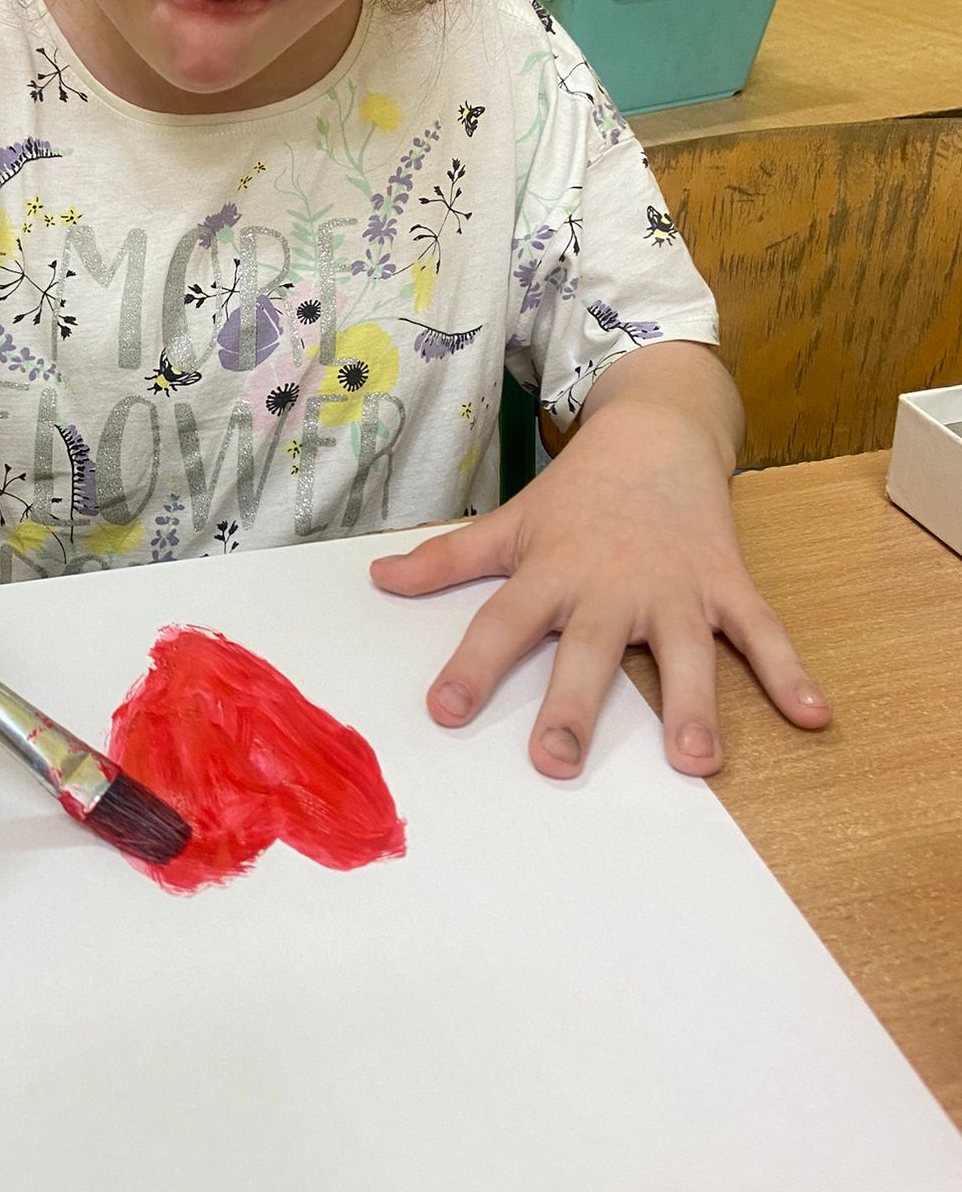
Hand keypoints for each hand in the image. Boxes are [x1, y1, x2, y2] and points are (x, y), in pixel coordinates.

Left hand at [369, 380, 830, 779]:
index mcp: (551, 572)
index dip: (471, 668)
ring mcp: (674, 586)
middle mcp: (609, 585)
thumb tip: (377, 581)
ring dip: (692, 706)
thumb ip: (446, 560)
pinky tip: (813, 716)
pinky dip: (789, 672)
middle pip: (587, 651)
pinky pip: (761, 632)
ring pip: (682, 653)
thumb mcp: (509, 523)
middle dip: (573, 706)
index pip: (501, 624)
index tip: (444, 713)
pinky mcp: (726, 582)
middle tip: (556, 761)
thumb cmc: (576, 493)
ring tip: (698, 762)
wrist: (656, 430)